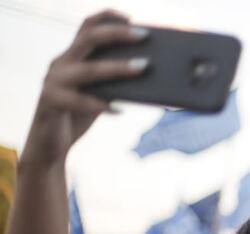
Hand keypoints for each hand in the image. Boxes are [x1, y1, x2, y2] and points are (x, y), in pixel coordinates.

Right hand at [24, 10, 146, 164]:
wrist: (49, 146)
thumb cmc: (77, 116)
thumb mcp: (98, 94)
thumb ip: (114, 82)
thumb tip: (147, 72)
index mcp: (71, 57)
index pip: (86, 27)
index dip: (107, 18)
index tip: (130, 17)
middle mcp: (60, 64)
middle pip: (89, 38)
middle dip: (118, 34)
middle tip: (144, 36)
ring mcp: (53, 82)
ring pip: (89, 69)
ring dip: (119, 68)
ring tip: (142, 67)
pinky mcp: (51, 102)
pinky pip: (80, 101)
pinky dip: (101, 105)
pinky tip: (119, 111)